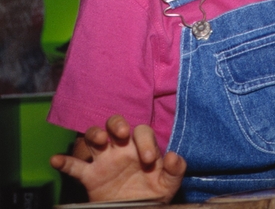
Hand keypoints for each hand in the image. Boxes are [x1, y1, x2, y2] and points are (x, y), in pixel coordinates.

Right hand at [50, 115, 184, 202]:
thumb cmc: (155, 193)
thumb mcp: (170, 182)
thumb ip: (176, 169)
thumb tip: (172, 156)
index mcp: (142, 147)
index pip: (142, 132)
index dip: (145, 142)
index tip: (147, 160)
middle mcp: (122, 149)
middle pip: (115, 124)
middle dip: (117, 124)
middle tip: (121, 134)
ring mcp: (104, 161)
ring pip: (93, 137)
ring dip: (94, 134)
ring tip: (99, 141)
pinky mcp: (90, 176)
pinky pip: (74, 166)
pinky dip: (64, 161)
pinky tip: (56, 160)